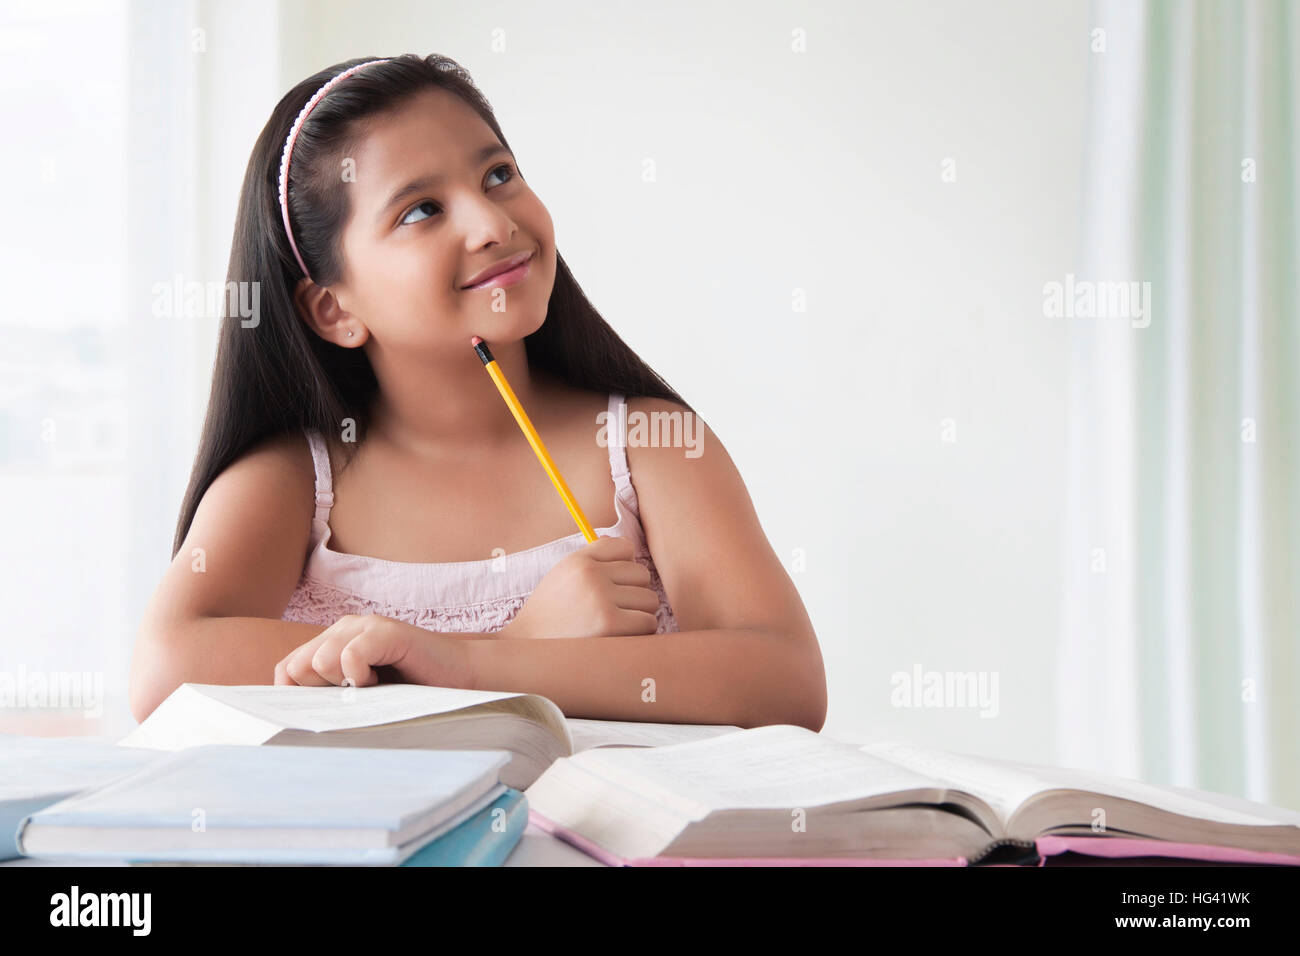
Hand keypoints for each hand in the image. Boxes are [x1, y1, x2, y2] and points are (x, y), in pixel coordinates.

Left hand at [273, 614, 474, 688]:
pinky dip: (362, 677)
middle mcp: (344, 628)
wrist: (462, 679)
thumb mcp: (360, 696)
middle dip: (322, 692)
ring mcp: (364, 625)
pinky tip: (383, 681)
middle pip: (297, 667)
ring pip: (320, 663)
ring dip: (346, 686)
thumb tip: (290, 717)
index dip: (300, 696)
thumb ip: (329, 694)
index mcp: (333, 641)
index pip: (287, 669)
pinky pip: (350, 657)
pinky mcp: (386, 631)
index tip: (332, 708)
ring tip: (375, 687)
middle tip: (358, 695)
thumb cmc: (411, 693)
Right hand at [500, 534, 660, 639]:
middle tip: (614, 609)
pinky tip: (620, 637)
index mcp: (579, 560)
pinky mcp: (610, 625)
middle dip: (633, 592)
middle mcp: (590, 575)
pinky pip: (648, 622)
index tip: (613, 583)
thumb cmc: (551, 613)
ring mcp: (600, 599)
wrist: (528, 648)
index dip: (624, 567)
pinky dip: (639, 632)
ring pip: (650, 599)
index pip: (625, 547)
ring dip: (639, 613)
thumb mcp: (563, 576)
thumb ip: (593, 559)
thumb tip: (629, 548)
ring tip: (616, 624)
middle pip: (642, 574)